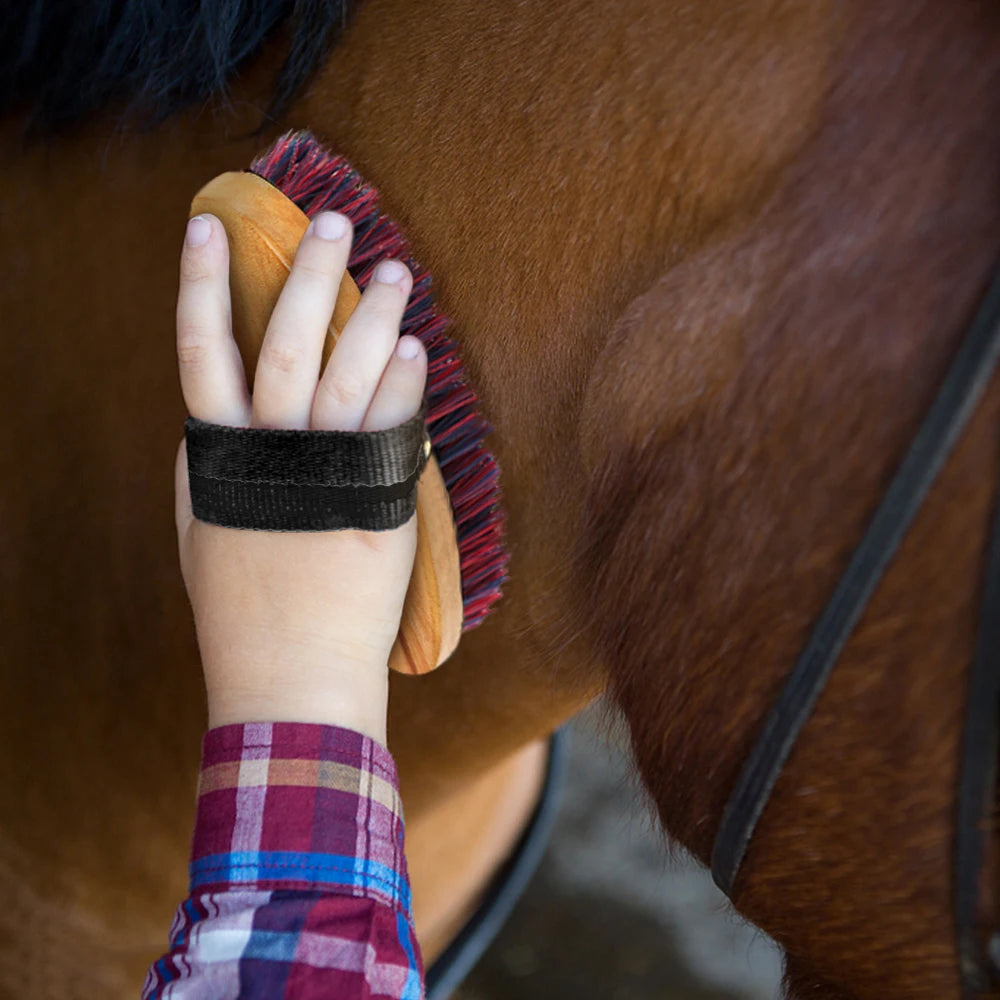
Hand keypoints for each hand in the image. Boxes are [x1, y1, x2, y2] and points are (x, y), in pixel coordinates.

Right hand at [173, 210, 426, 743]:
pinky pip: (393, 426)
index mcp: (219, 457)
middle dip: (307, 274)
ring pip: (347, 373)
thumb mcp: (205, 531)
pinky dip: (404, 383)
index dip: (202, 285)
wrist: (292, 671)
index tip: (209, 225)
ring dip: (372, 315)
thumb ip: (208, 468)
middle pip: (285, 342)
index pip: (202, 352)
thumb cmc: (244, 605)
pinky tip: (418, 349)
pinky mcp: (377, 503)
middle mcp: (271, 457)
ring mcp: (327, 478)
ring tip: (395, 271)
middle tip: (332, 220)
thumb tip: (211, 416)